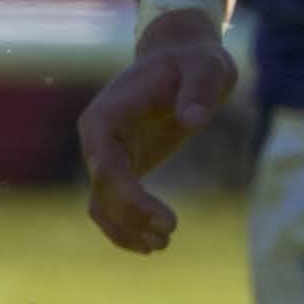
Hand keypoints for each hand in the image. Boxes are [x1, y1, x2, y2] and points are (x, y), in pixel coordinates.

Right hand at [77, 8, 239, 253]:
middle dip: (132, 216)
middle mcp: (98, 138)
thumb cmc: (193, 62)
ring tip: (163, 244)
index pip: (105, 163)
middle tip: (170, 234)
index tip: (168, 220)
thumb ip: (199, 89)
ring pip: (102, 203)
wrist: (180, 59)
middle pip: (103, 187)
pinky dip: (126, 228)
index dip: (129, 196)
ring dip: (126, 228)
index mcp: (106, 113)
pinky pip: (112, 205)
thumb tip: (193, 119)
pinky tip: (153, 244)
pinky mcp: (122, 167)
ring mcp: (107, 154)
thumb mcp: (205, 68)